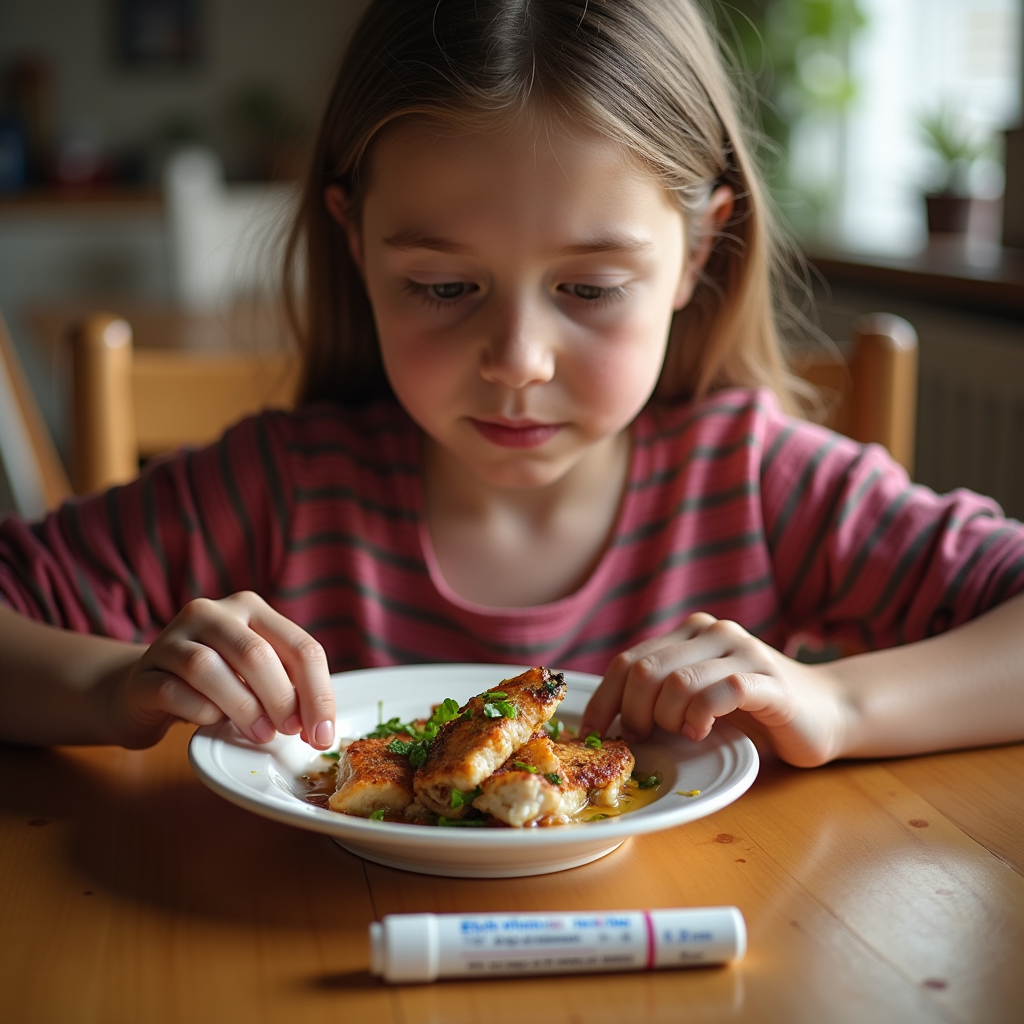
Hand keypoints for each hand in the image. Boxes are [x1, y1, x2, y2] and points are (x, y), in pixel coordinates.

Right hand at [116, 591, 334, 749]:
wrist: (144, 689)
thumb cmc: (214, 685)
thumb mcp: (256, 676)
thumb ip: (287, 686)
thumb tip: (319, 726)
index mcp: (251, 609)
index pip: (300, 647)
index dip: (318, 694)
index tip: (321, 734)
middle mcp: (211, 613)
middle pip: (256, 654)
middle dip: (282, 700)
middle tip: (290, 733)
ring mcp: (172, 638)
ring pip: (209, 668)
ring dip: (243, 708)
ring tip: (261, 734)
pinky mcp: (143, 672)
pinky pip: (174, 691)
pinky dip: (201, 711)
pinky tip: (212, 722)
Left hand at [580, 613, 851, 767]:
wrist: (830, 711)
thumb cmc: (757, 711)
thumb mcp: (700, 696)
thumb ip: (664, 695)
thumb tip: (610, 723)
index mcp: (690, 634)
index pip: (628, 660)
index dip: (604, 699)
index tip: (594, 732)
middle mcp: (714, 633)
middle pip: (645, 670)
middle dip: (633, 712)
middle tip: (645, 738)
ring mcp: (744, 652)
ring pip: (677, 681)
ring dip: (667, 717)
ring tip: (681, 734)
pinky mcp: (771, 682)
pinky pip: (722, 691)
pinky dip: (702, 715)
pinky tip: (703, 731)